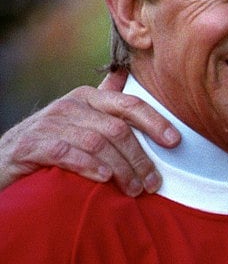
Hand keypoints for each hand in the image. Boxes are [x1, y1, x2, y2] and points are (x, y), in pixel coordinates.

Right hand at [0, 70, 178, 195]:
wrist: (3, 158)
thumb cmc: (53, 140)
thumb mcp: (81, 118)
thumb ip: (105, 102)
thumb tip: (126, 74)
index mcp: (88, 97)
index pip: (129, 104)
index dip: (155, 122)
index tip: (175, 142)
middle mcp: (70, 106)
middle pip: (116, 129)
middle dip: (139, 158)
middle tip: (152, 183)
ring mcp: (49, 125)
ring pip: (96, 143)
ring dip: (120, 168)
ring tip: (134, 189)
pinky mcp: (32, 145)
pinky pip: (66, 153)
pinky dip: (88, 165)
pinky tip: (103, 179)